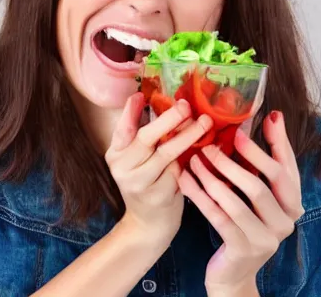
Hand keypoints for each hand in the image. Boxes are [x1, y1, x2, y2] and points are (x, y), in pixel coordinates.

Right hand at [105, 93, 212, 250]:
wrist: (147, 226)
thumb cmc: (145, 182)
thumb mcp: (136, 160)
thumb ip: (144, 136)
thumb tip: (160, 103)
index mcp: (116, 154)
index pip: (121, 129)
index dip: (130, 111)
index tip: (140, 95)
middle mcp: (123, 168)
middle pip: (146, 138)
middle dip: (169, 119)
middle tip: (186, 106)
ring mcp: (140, 184)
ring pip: (167, 154)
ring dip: (188, 135)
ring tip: (205, 123)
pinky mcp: (158, 196)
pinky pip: (178, 172)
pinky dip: (191, 160)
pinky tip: (204, 150)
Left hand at [178, 111, 303, 295]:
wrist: (234, 273)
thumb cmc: (244, 223)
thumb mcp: (255, 194)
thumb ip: (259, 163)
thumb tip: (265, 118)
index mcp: (292, 204)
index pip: (288, 169)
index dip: (277, 142)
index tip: (265, 116)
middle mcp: (285, 222)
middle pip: (262, 184)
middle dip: (237, 160)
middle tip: (213, 142)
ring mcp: (265, 239)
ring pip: (235, 200)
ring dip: (211, 176)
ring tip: (194, 158)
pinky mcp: (242, 249)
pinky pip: (217, 216)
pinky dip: (199, 195)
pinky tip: (185, 179)